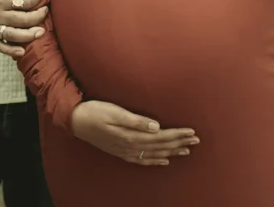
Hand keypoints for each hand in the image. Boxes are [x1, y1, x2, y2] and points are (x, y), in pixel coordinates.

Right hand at [70, 101, 198, 164]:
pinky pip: (142, 160)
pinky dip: (155, 161)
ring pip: (154, 153)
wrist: (77, 121)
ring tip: (186, 150)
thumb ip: (136, 120)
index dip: (177, 135)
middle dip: (179, 143)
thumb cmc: (95, 111)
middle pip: (161, 146)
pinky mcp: (121, 151)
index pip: (161, 136)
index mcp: (132, 135)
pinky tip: (164, 160)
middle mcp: (131, 146)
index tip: (192, 132)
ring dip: (171, 151)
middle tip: (196, 140)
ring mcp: (126, 151)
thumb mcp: (115, 112)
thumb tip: (157, 126)